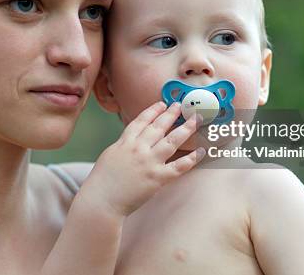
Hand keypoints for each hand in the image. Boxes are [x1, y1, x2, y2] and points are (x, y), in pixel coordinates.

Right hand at [79, 101, 204, 216]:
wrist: (102, 200)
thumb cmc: (102, 180)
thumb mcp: (110, 154)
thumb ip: (124, 145)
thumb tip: (133, 139)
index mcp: (125, 142)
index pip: (141, 121)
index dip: (153, 111)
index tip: (162, 104)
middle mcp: (138, 148)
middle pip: (159, 126)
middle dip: (171, 114)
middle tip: (180, 105)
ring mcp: (149, 162)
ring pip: (172, 141)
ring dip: (186, 128)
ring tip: (196, 119)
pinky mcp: (158, 178)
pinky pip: (179, 166)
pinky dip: (192, 158)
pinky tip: (202, 151)